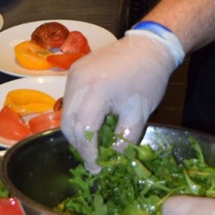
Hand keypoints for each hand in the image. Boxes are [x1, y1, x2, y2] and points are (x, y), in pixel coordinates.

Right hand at [61, 31, 178, 171]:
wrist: (148, 46)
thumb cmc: (147, 78)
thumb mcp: (139, 113)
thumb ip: (124, 139)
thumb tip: (112, 158)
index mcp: (96, 91)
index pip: (84, 130)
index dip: (89, 152)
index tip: (96, 168)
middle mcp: (78, 81)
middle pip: (68, 123)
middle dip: (79, 144)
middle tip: (93, 159)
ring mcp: (74, 74)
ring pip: (66, 111)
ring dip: (76, 130)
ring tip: (93, 142)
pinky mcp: (75, 70)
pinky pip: (69, 98)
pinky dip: (77, 114)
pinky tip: (91, 121)